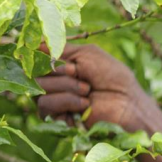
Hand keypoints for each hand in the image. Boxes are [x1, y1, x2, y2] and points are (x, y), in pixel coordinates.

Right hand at [36, 44, 161, 136]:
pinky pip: (44, 105)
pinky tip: (84, 106)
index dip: (47, 58)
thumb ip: (60, 48)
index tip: (70, 64)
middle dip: (61, 74)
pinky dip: (66, 102)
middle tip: (84, 80)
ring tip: (87, 93)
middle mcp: (54, 81)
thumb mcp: (88, 54)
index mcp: (60, 65)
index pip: (35, 57)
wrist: (128, 104)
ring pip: (39, 88)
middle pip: (34, 72)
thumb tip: (33, 43)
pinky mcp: (57, 118)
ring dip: (66, 88)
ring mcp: (54, 100)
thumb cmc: (113, 77)